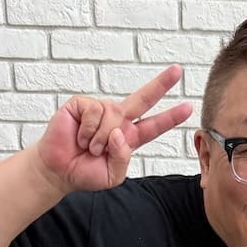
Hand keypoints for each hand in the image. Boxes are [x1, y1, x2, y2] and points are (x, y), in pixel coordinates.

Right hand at [35, 66, 191, 193]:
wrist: (58, 171)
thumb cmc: (84, 172)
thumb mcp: (112, 176)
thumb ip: (122, 159)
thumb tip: (120, 133)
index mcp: (128, 137)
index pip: (153, 125)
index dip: (170, 117)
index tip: (188, 107)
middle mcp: (117, 120)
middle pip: (143, 99)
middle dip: (161, 84)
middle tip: (178, 70)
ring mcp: (100, 110)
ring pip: (113, 115)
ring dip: (101, 138)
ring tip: (89, 148)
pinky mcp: (82, 104)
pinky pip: (94, 112)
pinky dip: (88, 130)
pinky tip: (80, 137)